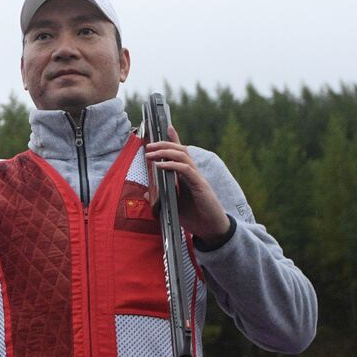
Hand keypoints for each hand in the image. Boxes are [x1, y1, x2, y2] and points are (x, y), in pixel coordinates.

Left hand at [145, 125, 231, 243]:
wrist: (210, 229)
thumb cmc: (193, 217)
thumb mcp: (172, 205)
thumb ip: (160, 197)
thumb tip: (146, 192)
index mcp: (187, 176)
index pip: (181, 153)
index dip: (174, 139)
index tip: (167, 127)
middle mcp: (193, 173)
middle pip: (181, 150)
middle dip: (164, 144)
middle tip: (149, 145)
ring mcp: (197, 178)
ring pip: (183, 156)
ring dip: (165, 152)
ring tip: (151, 153)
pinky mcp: (200, 186)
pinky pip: (186, 170)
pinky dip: (173, 165)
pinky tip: (160, 166)